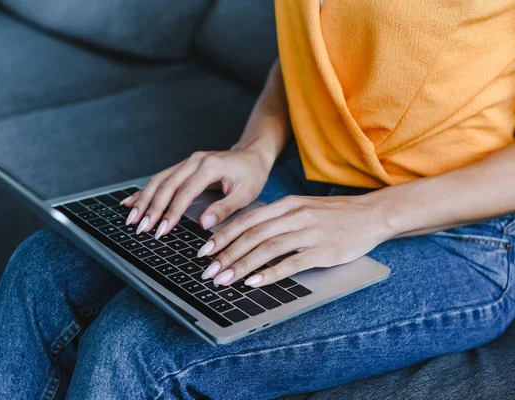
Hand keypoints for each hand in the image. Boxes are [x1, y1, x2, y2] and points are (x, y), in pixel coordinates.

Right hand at [121, 149, 272, 237]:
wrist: (252, 155)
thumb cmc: (251, 174)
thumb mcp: (245, 194)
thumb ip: (224, 209)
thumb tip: (203, 224)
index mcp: (210, 166)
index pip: (185, 192)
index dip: (171, 212)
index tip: (161, 229)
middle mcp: (195, 160)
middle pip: (166, 185)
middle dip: (151, 208)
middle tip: (141, 228)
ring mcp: (187, 161)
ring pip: (159, 180)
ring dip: (144, 200)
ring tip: (132, 218)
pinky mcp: (183, 166)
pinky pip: (161, 178)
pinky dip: (146, 191)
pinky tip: (132, 201)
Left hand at [197, 194, 392, 286]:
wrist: (372, 214)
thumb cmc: (334, 215)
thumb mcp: (303, 208)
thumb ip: (277, 219)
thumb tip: (246, 235)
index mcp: (287, 204)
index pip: (247, 220)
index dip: (223, 236)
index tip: (205, 251)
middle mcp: (295, 215)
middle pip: (252, 235)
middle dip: (226, 254)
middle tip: (208, 271)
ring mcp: (309, 233)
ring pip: (267, 248)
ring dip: (242, 265)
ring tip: (224, 280)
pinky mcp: (322, 251)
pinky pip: (291, 263)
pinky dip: (270, 273)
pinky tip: (254, 283)